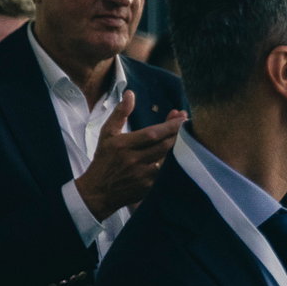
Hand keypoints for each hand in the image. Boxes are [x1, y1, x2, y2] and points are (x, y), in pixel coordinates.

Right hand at [73, 91, 186, 218]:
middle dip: (179, 133)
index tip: (181, 116)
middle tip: (188, 123)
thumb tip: (130, 94)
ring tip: (188, 135)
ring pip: (169, 160)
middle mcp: (133, 160)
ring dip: (180, 147)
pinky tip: (183, 153)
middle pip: (164, 146)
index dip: (169, 125)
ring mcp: (142, 175)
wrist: (98, 191)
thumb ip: (120, 114)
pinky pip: (168, 173)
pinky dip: (176, 163)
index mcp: (122, 145)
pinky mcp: (149, 188)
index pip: (152, 133)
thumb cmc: (104, 159)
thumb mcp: (107, 134)